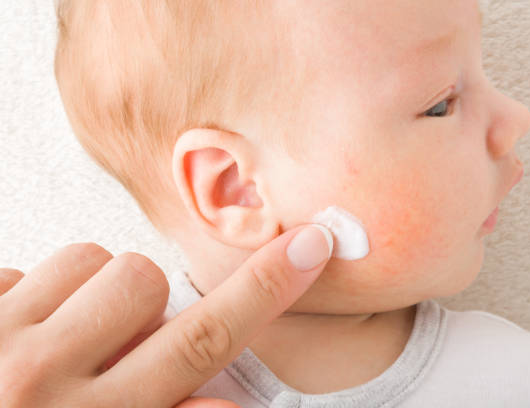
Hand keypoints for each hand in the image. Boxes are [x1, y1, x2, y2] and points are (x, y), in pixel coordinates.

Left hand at [0, 224, 332, 406]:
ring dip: (94, 291)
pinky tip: (23, 335)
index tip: (309, 245)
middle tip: (122, 342)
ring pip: (87, 259)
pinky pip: (24, 266)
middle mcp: (41, 378)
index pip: (205, 343)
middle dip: (146, 301)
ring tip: (73, 337)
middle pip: (142, 282)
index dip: (267, 289)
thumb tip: (230, 405)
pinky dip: (37, 292)